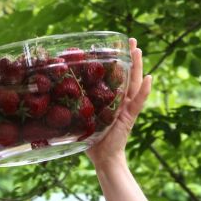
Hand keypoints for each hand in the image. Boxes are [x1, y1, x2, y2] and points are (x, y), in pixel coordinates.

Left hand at [86, 38, 151, 167]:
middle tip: (130, 41)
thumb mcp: (82, 119)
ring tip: (137, 50)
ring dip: (137, 67)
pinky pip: (138, 102)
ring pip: (134, 83)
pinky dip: (144, 91)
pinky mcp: (129, 117)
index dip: (116, 63)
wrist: (104, 158)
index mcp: (111, 101)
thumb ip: (74, 108)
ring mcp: (126, 108)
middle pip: (127, 75)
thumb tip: (52, 97)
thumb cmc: (92, 141)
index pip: (115, 78)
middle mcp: (120, 102)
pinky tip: (149, 77)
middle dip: (129, 58)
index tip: (114, 46)